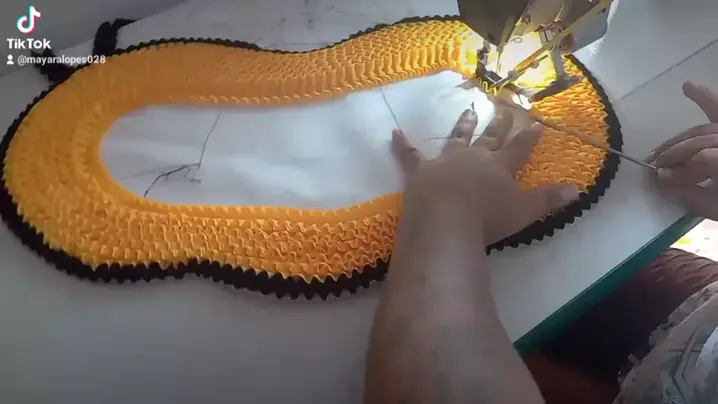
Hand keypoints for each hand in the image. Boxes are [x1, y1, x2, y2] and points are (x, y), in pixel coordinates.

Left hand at [392, 108, 579, 244]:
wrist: (446, 220)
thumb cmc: (487, 219)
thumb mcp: (524, 211)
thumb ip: (549, 199)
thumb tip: (577, 189)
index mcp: (500, 166)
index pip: (519, 147)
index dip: (529, 135)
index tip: (536, 121)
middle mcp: (474, 157)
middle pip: (490, 137)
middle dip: (499, 123)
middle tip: (504, 107)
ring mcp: (446, 160)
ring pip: (457, 137)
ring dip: (463, 124)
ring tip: (468, 110)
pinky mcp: (420, 171)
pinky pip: (409, 155)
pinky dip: (402, 144)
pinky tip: (395, 132)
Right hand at [646, 82, 717, 218]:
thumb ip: (696, 198)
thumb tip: (665, 183)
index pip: (702, 160)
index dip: (678, 171)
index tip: (660, 182)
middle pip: (700, 142)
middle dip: (673, 156)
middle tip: (654, 168)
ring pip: (704, 130)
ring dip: (678, 140)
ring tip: (658, 151)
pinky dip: (704, 97)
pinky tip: (687, 87)